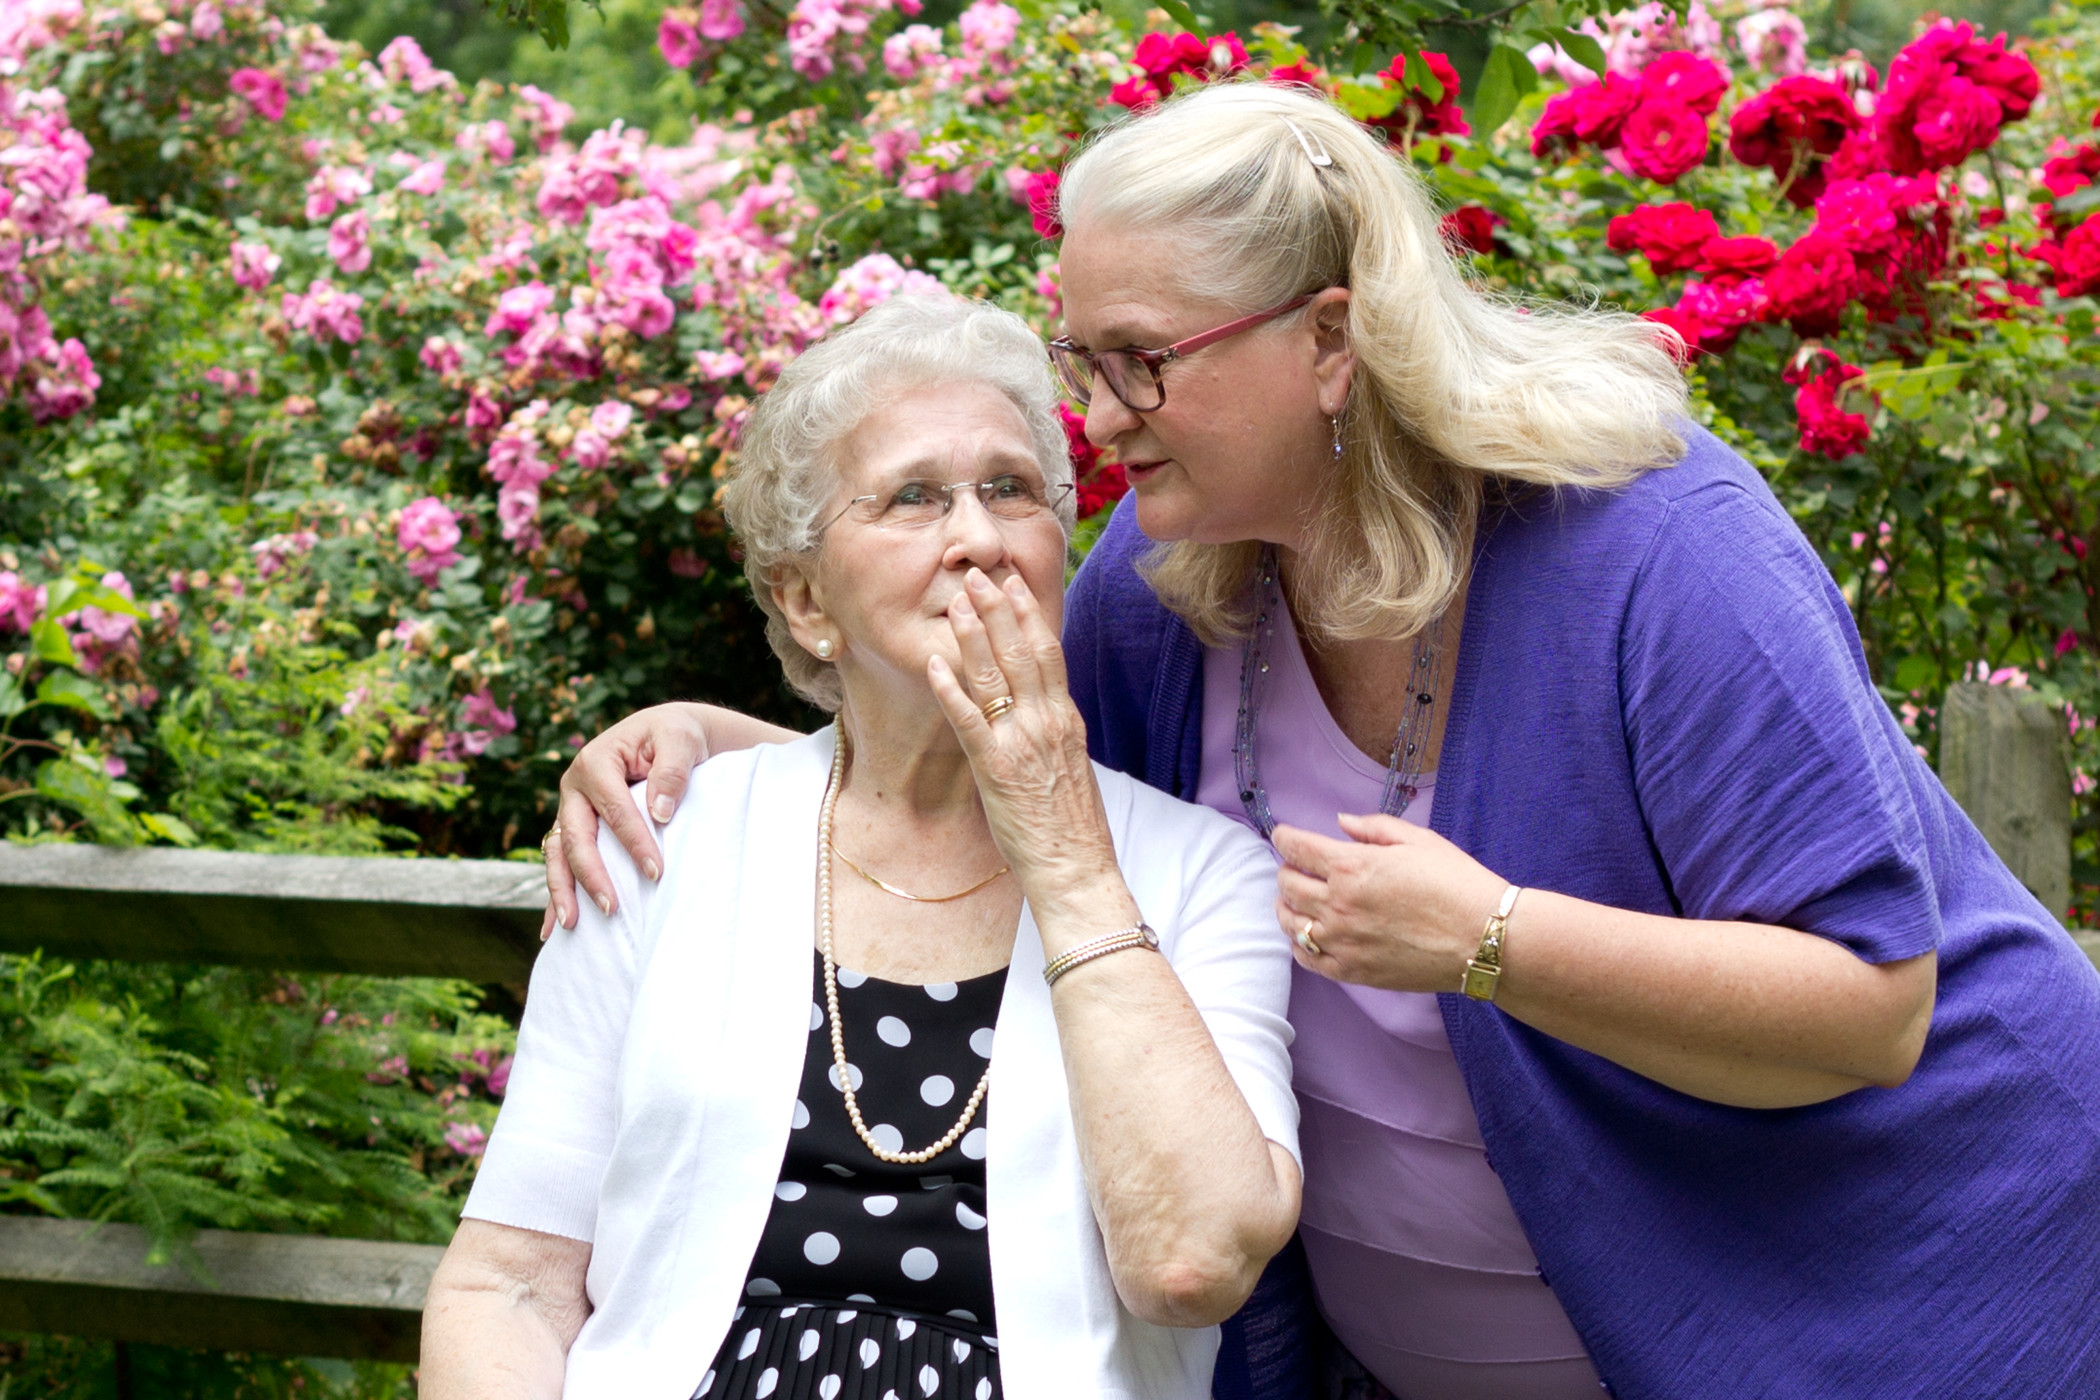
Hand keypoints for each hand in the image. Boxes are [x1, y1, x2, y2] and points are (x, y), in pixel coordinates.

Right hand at [541, 703, 710, 936]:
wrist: (666, 731)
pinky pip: (560, 862)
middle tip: (611, 908)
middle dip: (591, 875)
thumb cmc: (674, 735)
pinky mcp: (575, 825)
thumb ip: (672, 772)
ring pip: (557, 854)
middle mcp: (574, 787)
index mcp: (596, 762)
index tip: (656, 872)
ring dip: (562, 890)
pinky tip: (551, 929)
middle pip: (575, 837)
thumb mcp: (680, 740)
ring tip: (572, 925)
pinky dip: (556, 893)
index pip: (614, 809)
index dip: (634, 842)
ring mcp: (571, 808)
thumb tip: (660, 813)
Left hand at [925, 569, 1122, 920]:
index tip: (1012, 585)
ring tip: (957, 601)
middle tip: (978, 574)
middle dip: (997, 609)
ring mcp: (1022, 743)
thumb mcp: (1071, 767)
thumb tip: (1034, 711)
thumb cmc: (1074, 828)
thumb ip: (1052, 733)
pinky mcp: (996, 769)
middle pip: (1022, 652)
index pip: (1049, 653)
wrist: (1078, 870)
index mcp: (1066, 720)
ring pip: (996, 676)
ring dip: (973, 635)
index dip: (1027, 614)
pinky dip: (951, 689)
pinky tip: (935, 664)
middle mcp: (1047, 723)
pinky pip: (969, 721)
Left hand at [1272, 813, 1506, 992]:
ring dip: (1286, 906)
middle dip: (1286, 870)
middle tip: (1295, 867)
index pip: (1296, 848)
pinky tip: (1305, 934)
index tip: (1284, 835)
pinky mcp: (1353, 971)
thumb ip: (1372, 827)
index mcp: (1352, 866)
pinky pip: (1307, 958)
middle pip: (1288, 885)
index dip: (1285, 837)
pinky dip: (1298, 943)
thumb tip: (1340, 823)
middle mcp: (1339, 904)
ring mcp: (1343, 941)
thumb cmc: (1456, 883)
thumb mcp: (1417, 840)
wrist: (1484, 937)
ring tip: (1293, 900)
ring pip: (1290, 922)